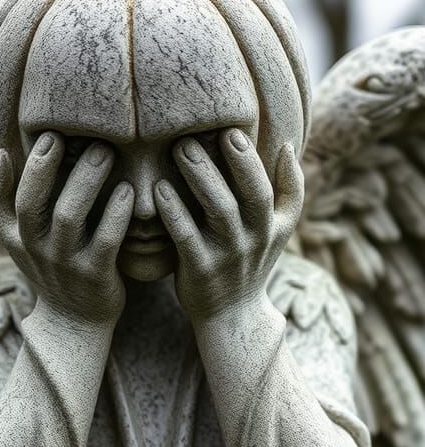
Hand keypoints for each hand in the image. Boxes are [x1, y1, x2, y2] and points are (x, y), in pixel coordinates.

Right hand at [0, 132, 133, 324]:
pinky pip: (105, 240)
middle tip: (79, 134)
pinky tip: (127, 191)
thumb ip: (8, 201)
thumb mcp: (21, 241)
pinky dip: (116, 213)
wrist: (74, 322)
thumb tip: (2, 152)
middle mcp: (35, 250)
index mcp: (15, 238)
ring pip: (69, 216)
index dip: (21, 167)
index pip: (3, 199)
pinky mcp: (96, 276)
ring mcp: (65, 264)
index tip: (48, 135)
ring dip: (87, 180)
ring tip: (105, 152)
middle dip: (51, 164)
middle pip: (34, 202)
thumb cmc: (50, 267)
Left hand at [154, 128, 302, 323]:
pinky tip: (159, 188)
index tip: (234, 130)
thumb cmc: (249, 260)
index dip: (256, 160)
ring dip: (201, 176)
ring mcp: (229, 256)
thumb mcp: (278, 230)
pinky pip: (187, 236)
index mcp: (275, 225)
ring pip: (220, 211)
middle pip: (251, 194)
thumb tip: (287, 144)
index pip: (275, 188)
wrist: (232, 315)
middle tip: (205, 130)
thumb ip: (288, 190)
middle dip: (233, 160)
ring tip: (180, 147)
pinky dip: (174, 211)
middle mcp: (256, 239)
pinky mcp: (201, 270)